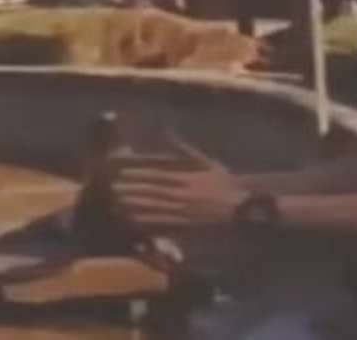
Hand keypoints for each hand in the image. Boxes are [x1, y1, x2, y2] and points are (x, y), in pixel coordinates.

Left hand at [113, 133, 248, 227]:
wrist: (244, 203)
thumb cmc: (225, 182)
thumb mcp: (205, 162)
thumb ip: (183, 149)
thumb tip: (167, 131)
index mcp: (186, 177)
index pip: (157, 175)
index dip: (138, 174)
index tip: (121, 173)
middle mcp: (183, 193)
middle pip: (152, 191)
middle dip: (132, 190)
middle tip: (113, 188)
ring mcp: (185, 210)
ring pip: (155, 208)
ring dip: (136, 206)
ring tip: (118, 204)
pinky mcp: (189, 225)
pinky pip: (165, 224)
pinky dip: (150, 223)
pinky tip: (136, 222)